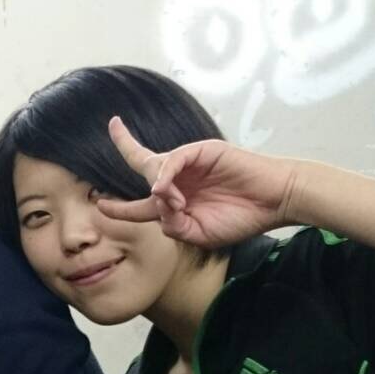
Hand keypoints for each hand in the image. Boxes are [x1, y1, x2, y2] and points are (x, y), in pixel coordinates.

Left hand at [98, 117, 299, 249]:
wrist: (275, 202)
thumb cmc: (241, 219)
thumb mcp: (198, 235)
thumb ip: (172, 226)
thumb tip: (155, 204)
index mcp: (176, 199)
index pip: (140, 198)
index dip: (118, 205)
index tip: (99, 205)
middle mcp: (179, 177)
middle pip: (142, 163)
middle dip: (125, 147)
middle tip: (112, 139)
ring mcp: (190, 162)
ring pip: (155, 167)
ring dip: (158, 189)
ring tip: (176, 205)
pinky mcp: (203, 151)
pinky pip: (174, 159)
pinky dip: (166, 176)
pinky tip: (168, 191)